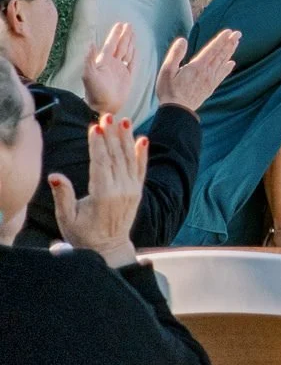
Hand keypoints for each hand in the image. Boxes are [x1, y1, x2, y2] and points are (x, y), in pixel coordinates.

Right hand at [48, 115, 147, 268]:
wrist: (109, 249)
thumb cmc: (83, 234)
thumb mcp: (67, 218)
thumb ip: (63, 196)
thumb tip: (55, 175)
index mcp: (103, 195)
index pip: (101, 163)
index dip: (98, 144)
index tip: (95, 127)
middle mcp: (121, 190)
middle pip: (116, 157)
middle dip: (112, 135)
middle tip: (108, 115)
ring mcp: (132, 190)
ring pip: (129, 160)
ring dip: (126, 139)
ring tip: (124, 120)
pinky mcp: (138, 192)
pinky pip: (141, 169)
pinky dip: (142, 154)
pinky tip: (142, 139)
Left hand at [80, 22, 137, 116]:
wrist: (104, 107)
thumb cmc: (95, 92)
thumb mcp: (89, 75)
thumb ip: (89, 59)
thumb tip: (90, 43)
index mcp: (104, 61)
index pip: (111, 44)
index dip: (116, 34)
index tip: (121, 24)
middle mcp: (112, 64)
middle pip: (120, 45)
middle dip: (124, 35)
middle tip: (129, 25)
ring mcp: (120, 70)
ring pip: (127, 52)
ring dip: (130, 42)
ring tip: (133, 33)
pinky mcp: (127, 77)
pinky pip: (132, 62)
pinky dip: (134, 55)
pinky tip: (135, 49)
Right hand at [155, 31, 239, 112]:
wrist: (177, 111)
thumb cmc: (169, 90)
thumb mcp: (167, 71)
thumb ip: (175, 54)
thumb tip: (182, 40)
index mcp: (197, 66)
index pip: (212, 49)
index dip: (221, 40)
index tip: (229, 32)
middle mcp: (207, 72)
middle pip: (220, 54)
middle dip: (229, 43)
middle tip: (238, 34)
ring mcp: (210, 80)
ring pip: (222, 63)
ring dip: (230, 52)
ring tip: (236, 43)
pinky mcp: (210, 88)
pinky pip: (221, 75)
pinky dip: (227, 68)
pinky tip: (231, 63)